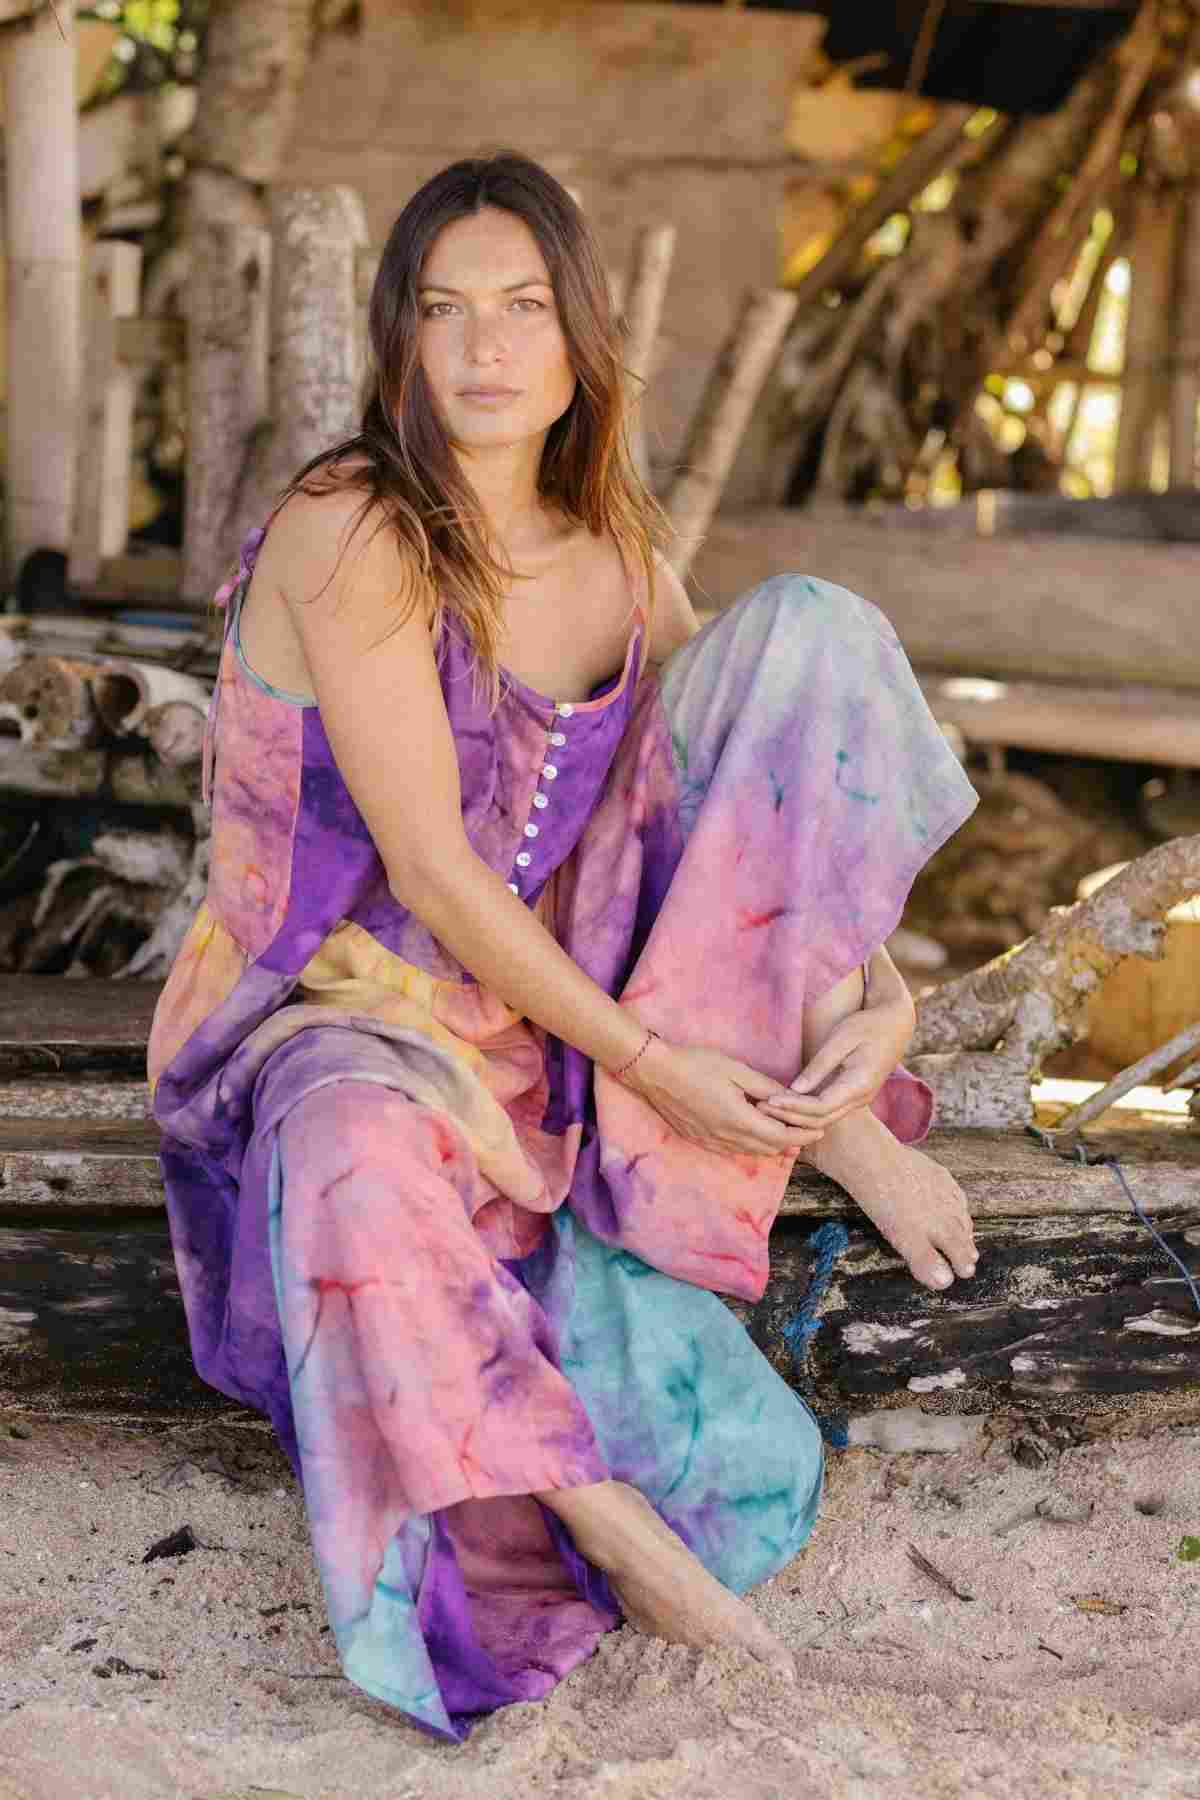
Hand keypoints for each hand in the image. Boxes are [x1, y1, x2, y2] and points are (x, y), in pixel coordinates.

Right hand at [622, 1038, 829, 1159]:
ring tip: (787, 1132)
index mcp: (739, 1119)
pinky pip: (733, 1149)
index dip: (804, 1135)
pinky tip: (754, 1131)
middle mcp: (727, 1137)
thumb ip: (765, 1087)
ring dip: (772, 1145)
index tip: (820, 1129)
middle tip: (809, 1130)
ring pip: (751, 1152)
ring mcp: (711, 1141)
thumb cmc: (695, 1064)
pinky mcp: (700, 1140)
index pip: (781, 1137)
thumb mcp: (736, 1069)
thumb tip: (790, 1097)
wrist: (654, 1073)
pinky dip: (751, 1145)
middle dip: (792, 1142)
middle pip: (769, 1149)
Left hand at [756, 982, 915, 1131]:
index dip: (793, 1107)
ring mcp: (858, 1100)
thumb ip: (820, 1065)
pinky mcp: (852, 1096)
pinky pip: (827, 1112)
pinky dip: (805, 1112)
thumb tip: (796, 1088)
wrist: (896, 1025)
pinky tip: (784, 1105)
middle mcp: (860, 1099)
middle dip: (789, 1117)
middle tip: (760, 1107)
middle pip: (820, 1120)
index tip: (769, 1099)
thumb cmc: (868, 1025)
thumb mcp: (842, 1038)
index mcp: (859, 1084)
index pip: (821, 1107)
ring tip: (767, 1108)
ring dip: (796, 1118)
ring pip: (823, 1120)